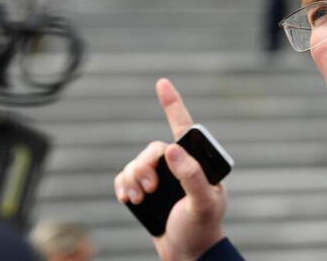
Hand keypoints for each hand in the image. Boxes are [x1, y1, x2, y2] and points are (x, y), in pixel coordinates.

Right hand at [114, 78, 227, 260]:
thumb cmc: (202, 227)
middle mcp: (179, 165)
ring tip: (139, 198)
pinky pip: (126, 177)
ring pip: (137, 163)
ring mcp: (162, 177)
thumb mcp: (203, 203)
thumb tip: (173, 149)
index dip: (172, 104)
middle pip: (153, 149)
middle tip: (150, 188)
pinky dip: (123, 185)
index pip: (184, 128)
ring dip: (133, 178)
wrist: (188, 253)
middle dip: (145, 166)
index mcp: (198, 163)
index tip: (161, 82)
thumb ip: (192, 176)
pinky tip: (128, 198)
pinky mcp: (145, 190)